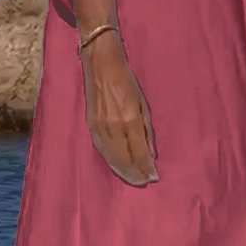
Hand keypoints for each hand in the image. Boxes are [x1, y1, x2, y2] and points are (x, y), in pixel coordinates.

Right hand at [80, 29, 158, 186]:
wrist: (101, 64)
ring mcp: (100, 126)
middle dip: (135, 173)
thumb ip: (147, 130)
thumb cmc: (127, 80)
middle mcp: (114, 126)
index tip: (154, 177)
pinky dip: (110, 160)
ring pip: (112, 157)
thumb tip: (151, 154)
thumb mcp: (143, 103)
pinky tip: (117, 166)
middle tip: (144, 182)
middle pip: (125, 158)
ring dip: (123, 170)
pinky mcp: (91, 124)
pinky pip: (101, 149)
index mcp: (130, 119)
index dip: (146, 167)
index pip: (139, 152)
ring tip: (133, 179)